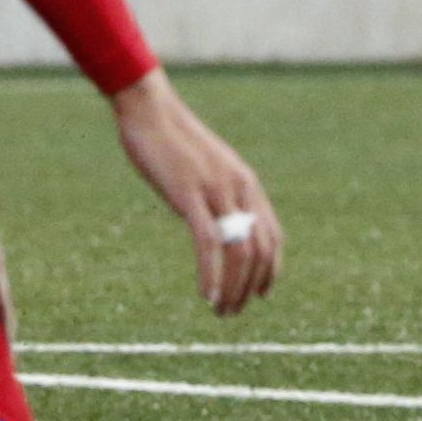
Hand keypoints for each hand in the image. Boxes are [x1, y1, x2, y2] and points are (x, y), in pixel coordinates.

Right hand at [113, 70, 282, 314]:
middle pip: (260, 250)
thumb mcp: (203, 166)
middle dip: (251, 288)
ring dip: (234, 289)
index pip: (272, 236)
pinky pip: (209, 243)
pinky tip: (206, 294)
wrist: (149, 108)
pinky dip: (211, 274)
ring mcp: (216, 192)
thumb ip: (215, 191)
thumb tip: (212, 217)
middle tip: (233, 312)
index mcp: (246, 183)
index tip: (259, 294)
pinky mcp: (189, 195)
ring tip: (221, 311)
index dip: (271, 270)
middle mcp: (239, 189)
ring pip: (240, 252)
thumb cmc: (169, 137)